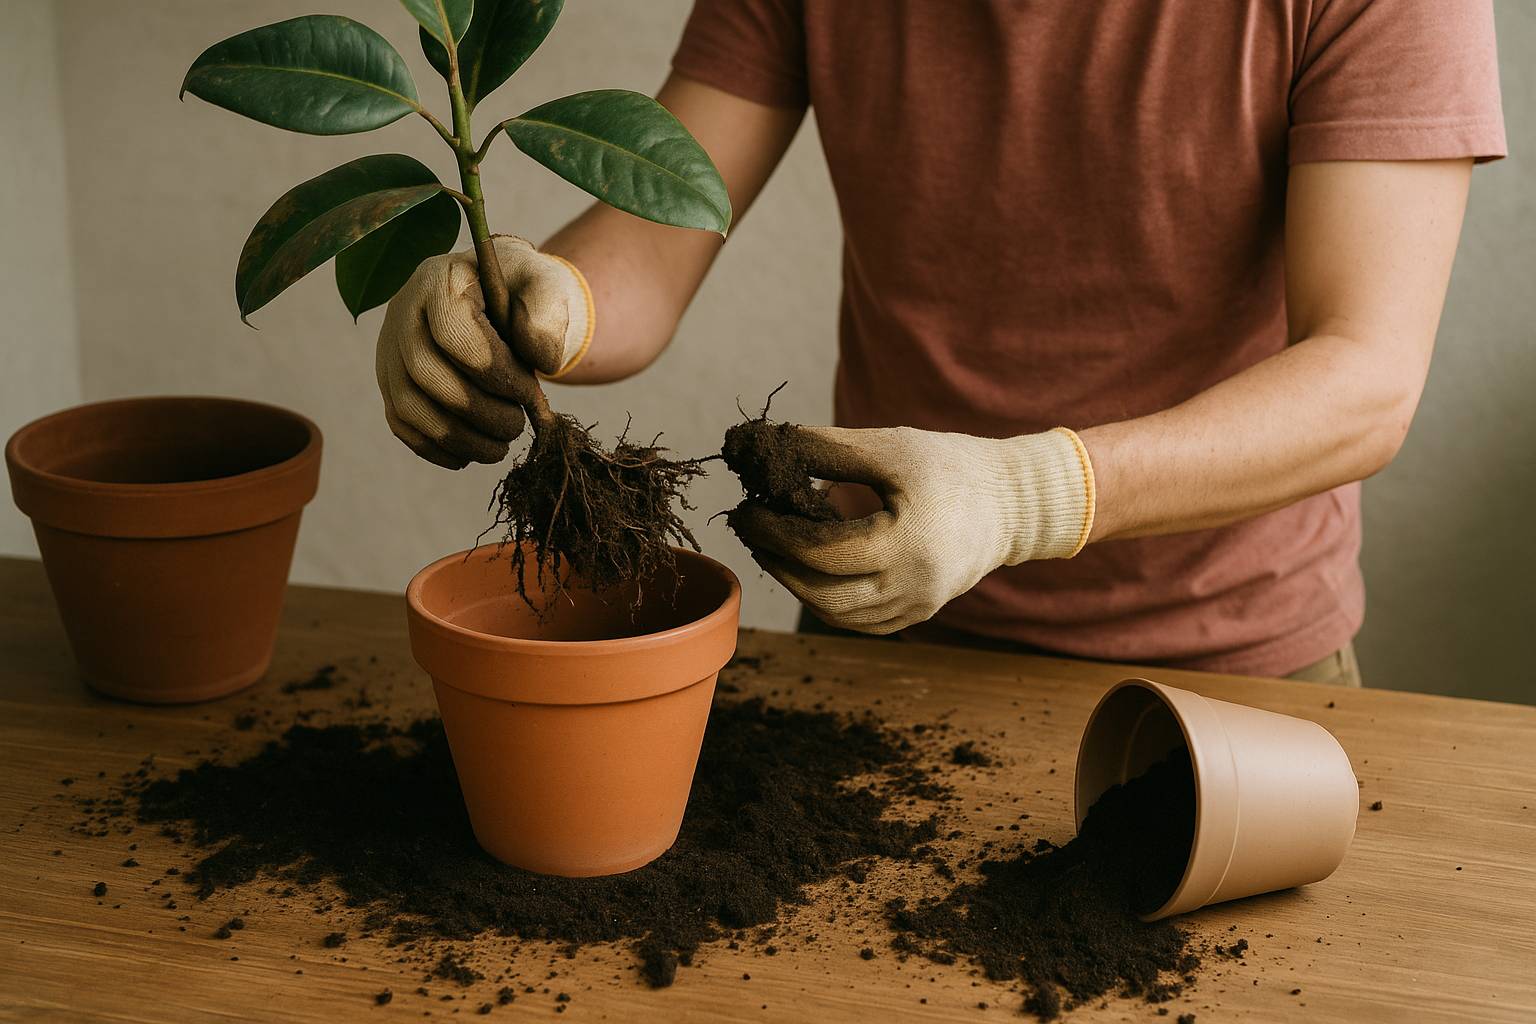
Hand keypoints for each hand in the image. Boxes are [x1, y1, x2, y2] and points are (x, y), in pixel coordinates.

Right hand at [376, 235, 593, 468]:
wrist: (502, 299)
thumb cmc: (524, 292)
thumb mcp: (545, 287)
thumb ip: (547, 316)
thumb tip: (540, 362)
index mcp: (440, 280)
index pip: (452, 331)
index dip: (494, 371)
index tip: (530, 392)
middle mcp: (403, 312)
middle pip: (425, 372)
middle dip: (479, 411)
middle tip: (517, 425)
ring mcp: (391, 349)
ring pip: (408, 405)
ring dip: (458, 438)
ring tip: (500, 446)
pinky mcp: (391, 382)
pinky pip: (403, 424)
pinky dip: (437, 449)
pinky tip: (472, 454)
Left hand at [731, 425, 1094, 633]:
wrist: (1013, 503)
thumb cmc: (951, 465)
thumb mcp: (891, 447)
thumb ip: (827, 449)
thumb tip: (766, 447)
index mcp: (908, 544)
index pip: (821, 551)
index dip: (775, 532)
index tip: (748, 507)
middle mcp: (913, 588)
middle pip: (821, 594)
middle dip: (776, 561)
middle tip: (751, 526)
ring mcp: (916, 609)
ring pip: (836, 615)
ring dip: (795, 583)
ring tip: (772, 545)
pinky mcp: (916, 616)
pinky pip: (858, 621)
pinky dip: (824, 598)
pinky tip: (806, 566)